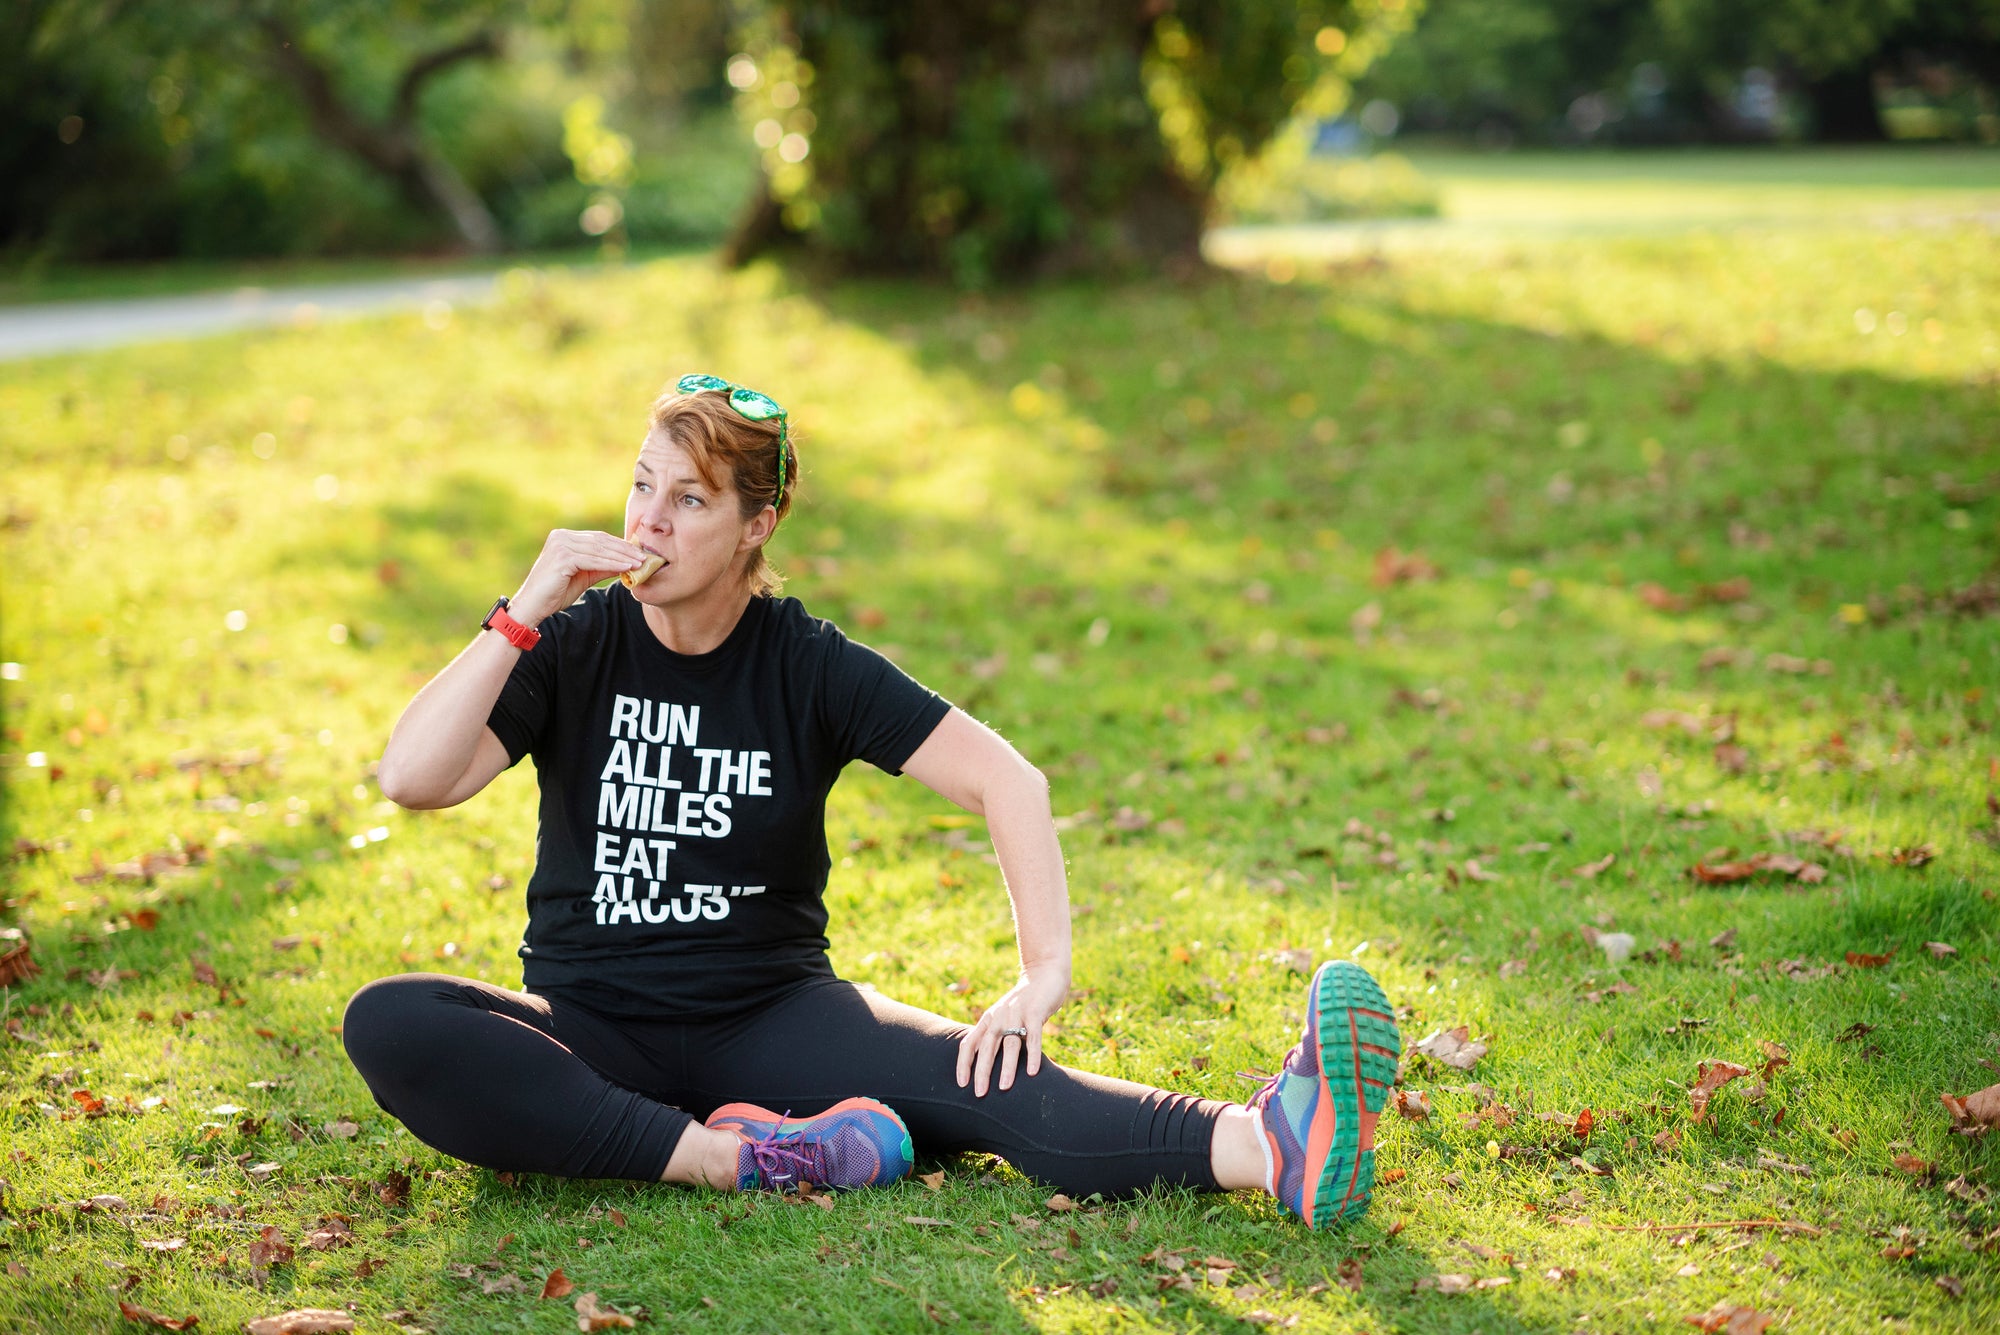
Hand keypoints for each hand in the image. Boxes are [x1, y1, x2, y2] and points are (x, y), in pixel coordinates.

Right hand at [510, 529, 645, 624]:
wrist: (532, 607)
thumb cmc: (555, 593)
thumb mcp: (583, 576)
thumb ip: (601, 567)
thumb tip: (625, 563)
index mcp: (564, 537)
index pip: (598, 538)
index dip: (620, 545)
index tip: (638, 552)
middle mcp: (561, 536)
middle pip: (601, 541)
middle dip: (624, 550)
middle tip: (645, 556)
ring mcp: (560, 545)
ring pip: (599, 550)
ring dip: (622, 557)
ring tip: (640, 563)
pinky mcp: (562, 557)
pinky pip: (593, 560)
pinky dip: (611, 564)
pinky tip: (626, 568)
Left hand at [956, 963, 1069, 1096]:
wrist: (1044, 973)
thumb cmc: (1024, 1001)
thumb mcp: (1004, 1015)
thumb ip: (996, 1034)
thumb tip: (986, 1062)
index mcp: (989, 1019)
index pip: (970, 1043)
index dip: (964, 1063)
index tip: (962, 1083)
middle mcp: (999, 1017)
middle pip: (987, 1047)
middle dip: (982, 1071)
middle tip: (979, 1093)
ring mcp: (1017, 1014)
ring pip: (1010, 1044)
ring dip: (1007, 1066)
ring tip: (1005, 1087)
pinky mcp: (1035, 1012)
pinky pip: (1033, 1036)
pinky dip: (1033, 1054)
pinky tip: (1032, 1071)